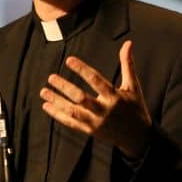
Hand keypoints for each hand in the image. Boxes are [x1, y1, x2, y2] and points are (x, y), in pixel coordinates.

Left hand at [40, 40, 151, 157]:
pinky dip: (58, 115)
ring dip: (57, 101)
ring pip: (73, 112)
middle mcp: (104, 110)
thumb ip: (127, 64)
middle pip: (81, 98)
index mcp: (115, 97)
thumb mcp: (133, 86)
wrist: (138, 138)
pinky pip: (71, 123)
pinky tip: (46, 106)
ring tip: (43, 91)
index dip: (82, 69)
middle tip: (51, 77)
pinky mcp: (90, 131)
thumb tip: (128, 43)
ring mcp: (96, 122)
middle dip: (65, 88)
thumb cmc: (135, 108)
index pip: (96, 80)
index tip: (69, 60)